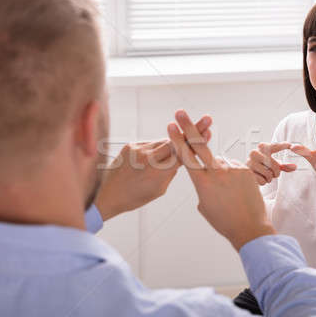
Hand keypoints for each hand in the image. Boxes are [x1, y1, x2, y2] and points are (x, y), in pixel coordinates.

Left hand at [95, 116, 211, 219]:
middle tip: (207, 120)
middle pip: (176, 141)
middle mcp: (148, 159)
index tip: (208, 132)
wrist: (107, 195)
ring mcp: (138, 150)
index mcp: (158, 173)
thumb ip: (170, 172)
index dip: (196, 142)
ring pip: (163, 142)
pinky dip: (155, 148)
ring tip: (176, 147)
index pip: (183, 155)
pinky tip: (152, 157)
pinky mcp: (130, 146)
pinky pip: (150, 144)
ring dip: (171, 143)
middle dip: (192, 131)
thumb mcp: (159, 190)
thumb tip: (181, 155)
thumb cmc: (136, 197)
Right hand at [168, 110, 274, 250]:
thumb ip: (202, 184)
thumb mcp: (204, 205)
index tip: (171, 126)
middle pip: (199, 145)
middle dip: (188, 127)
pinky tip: (237, 191)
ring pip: (220, 162)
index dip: (178, 140)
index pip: (187, 157)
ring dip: (219, 171)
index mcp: (202, 183)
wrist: (250, 228)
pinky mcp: (246, 170)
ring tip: (228, 192)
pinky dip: (232, 175)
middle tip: (180, 112)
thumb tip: (205, 171)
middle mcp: (216, 173)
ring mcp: (233, 170)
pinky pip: (234, 167)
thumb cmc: (223, 220)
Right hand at [246, 142, 296, 184]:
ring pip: (268, 174)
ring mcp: (250, 162)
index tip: (290, 145)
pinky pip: (262, 181)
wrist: (246, 172)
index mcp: (261, 147)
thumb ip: (284, 166)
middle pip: (274, 165)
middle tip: (274, 173)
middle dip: (277, 172)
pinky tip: (260, 178)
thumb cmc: (263, 167)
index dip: (283, 145)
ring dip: (270, 178)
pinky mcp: (247, 172)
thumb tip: (295, 167)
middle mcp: (254, 153)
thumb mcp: (274, 165)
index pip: (274, 146)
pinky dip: (264, 182)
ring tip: (265, 175)